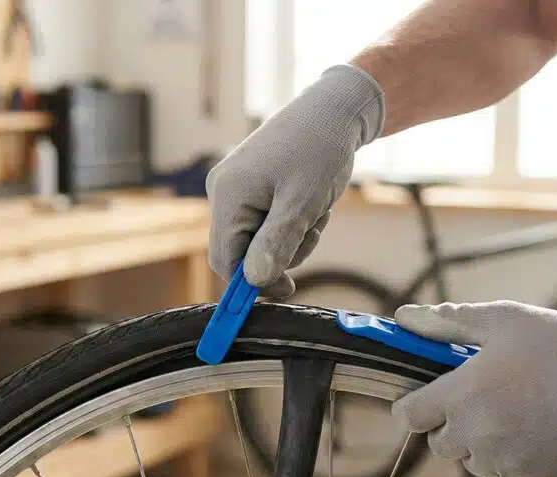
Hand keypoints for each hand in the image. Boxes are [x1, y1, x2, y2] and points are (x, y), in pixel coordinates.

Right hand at [206, 64, 383, 297]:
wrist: (334, 109)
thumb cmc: (320, 149)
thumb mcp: (302, 203)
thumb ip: (276, 244)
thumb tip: (254, 282)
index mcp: (227, 196)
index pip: (225, 260)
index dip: (253, 282)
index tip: (289, 288)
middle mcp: (223, 191)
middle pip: (241, 251)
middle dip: (279, 252)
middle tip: (312, 233)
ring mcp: (236, 186)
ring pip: (257, 238)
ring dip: (291, 237)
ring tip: (316, 212)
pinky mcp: (251, 184)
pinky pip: (264, 220)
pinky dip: (290, 221)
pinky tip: (310, 202)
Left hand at [391, 301, 556, 476]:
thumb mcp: (501, 319)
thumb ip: (446, 321)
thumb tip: (403, 317)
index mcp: (461, 395)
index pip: (409, 415)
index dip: (413, 405)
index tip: (427, 396)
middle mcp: (476, 435)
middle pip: (439, 443)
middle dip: (451, 423)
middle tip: (481, 398)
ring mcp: (504, 461)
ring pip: (473, 460)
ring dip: (482, 442)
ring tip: (514, 412)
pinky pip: (506, 473)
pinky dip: (513, 458)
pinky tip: (536, 430)